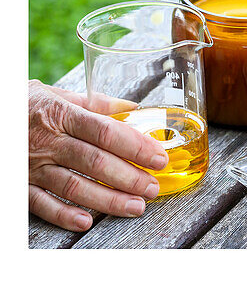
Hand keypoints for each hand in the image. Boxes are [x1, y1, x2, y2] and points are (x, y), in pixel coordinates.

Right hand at [29, 80, 168, 230]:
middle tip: (153, 187)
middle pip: (95, 163)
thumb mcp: (58, 95)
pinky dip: (64, 215)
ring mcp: (32, 166)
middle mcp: (49, 142)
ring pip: (74, 187)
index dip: (135, 146)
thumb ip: (96, 103)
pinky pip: (41, 204)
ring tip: (135, 206)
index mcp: (63, 115)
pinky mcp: (19, 185)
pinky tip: (87, 221)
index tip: (158, 157)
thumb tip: (133, 106)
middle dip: (129, 177)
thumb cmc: (26, 105)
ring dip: (108, 200)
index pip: (106, 132)